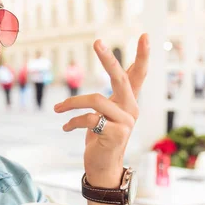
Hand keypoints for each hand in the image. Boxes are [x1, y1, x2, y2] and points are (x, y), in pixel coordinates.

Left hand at [54, 34, 149, 186]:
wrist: (102, 168)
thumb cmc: (100, 139)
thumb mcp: (104, 115)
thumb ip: (107, 97)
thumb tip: (115, 75)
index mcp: (128, 101)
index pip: (138, 74)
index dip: (142, 55)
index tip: (145, 35)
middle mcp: (131, 109)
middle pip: (120, 78)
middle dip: (107, 59)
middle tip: (97, 42)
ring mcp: (125, 122)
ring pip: (95, 100)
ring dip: (71, 103)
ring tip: (58, 109)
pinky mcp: (115, 134)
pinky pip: (88, 119)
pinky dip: (72, 122)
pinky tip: (65, 127)